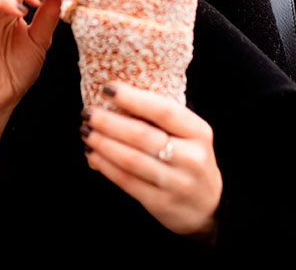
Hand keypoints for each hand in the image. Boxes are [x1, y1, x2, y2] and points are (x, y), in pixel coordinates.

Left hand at [81, 84, 221, 239]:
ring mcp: (176, 183)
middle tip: (88, 113)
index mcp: (198, 132)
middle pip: (141, 135)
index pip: (163, 110)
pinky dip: (105, 166)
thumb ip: (163, 119)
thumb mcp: (189, 136)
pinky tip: (93, 155)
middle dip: (108, 122)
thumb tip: (118, 96)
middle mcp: (190, 157)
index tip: (108, 88)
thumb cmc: (190, 160)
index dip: (133, 98)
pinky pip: (126, 181)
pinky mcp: (161, 203)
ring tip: (86, 132)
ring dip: (103, 144)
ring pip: (131, 159)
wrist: (209, 206)